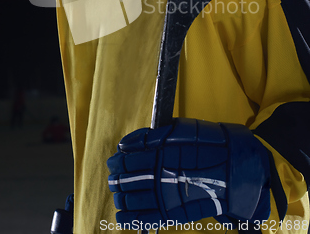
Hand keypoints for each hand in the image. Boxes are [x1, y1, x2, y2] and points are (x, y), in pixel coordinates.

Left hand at [107, 118, 269, 227]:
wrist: (235, 167)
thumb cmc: (208, 144)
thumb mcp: (180, 130)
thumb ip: (152, 136)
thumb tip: (126, 143)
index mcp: (159, 151)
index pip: (127, 157)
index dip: (118, 160)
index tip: (115, 160)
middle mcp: (159, 173)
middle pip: (125, 177)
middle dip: (116, 177)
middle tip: (114, 176)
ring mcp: (165, 193)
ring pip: (130, 197)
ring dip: (120, 195)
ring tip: (118, 192)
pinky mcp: (173, 212)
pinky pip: (145, 218)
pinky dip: (130, 218)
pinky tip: (122, 216)